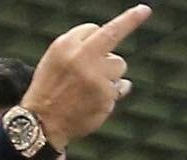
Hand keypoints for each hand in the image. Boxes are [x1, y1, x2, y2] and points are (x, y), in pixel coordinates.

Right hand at [21, 4, 151, 149]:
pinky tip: (93, 101)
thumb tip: (111, 42)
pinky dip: (111, 94)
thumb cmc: (49, 86)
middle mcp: (82, 59)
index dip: (128, 20)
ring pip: (119, 69)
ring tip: (88, 90)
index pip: (102, 29)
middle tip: (87, 77)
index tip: (144, 10)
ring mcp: (96, 79)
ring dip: (110, 77)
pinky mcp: (105, 98)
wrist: (42, 121)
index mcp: (67, 46)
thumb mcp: (55, 56)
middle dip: (106, 62)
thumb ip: (80, 43)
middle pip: (114, 52)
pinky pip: (121, 88)